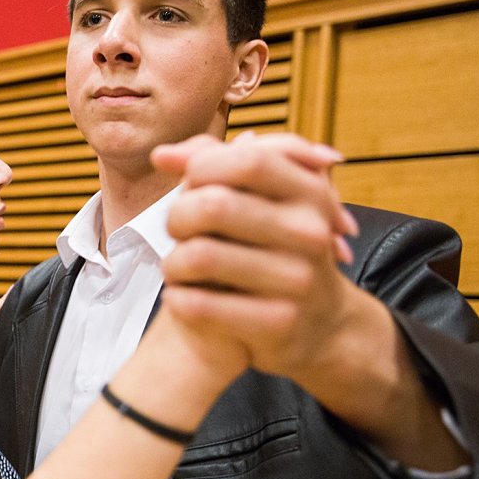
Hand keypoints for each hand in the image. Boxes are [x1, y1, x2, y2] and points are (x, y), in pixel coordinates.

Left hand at [153, 132, 361, 381]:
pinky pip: (200, 305)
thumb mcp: (259, 200)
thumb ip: (213, 164)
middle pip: (213, 205)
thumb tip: (161, 155)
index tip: (188, 186)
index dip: (201, 167)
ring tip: (175, 269)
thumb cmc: (271, 250)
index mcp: (309, 193)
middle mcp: (311, 233)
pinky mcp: (279, 323)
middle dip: (177, 218)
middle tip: (176, 233)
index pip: (246, 160)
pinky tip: (179, 298)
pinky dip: (177, 300)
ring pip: (199, 256)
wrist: (317, 323)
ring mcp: (299, 280)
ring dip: (172, 264)